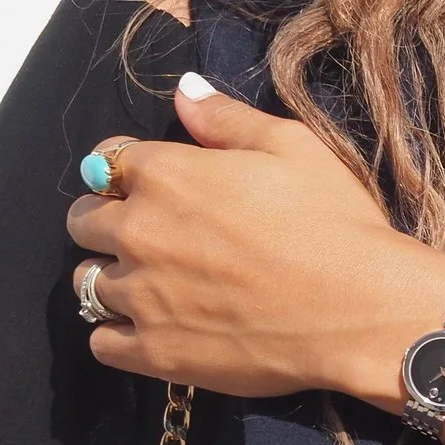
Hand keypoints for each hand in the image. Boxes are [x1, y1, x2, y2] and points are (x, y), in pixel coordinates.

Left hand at [66, 74, 444, 399]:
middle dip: (106, 222)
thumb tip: (183, 91)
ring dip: (109, 278)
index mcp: (164, 174)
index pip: (106, 162)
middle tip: (147, 236)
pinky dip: (115, 334)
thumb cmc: (333, 222)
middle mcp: (139, 232)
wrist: (360, 310)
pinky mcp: (155, 353)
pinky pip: (100, 342)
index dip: (125, 172)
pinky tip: (145, 330)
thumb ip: (226, 118)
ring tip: (147, 286)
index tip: (147, 186)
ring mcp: (141, 297)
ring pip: (86, 283)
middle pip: (83, 222)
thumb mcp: (291, 147)